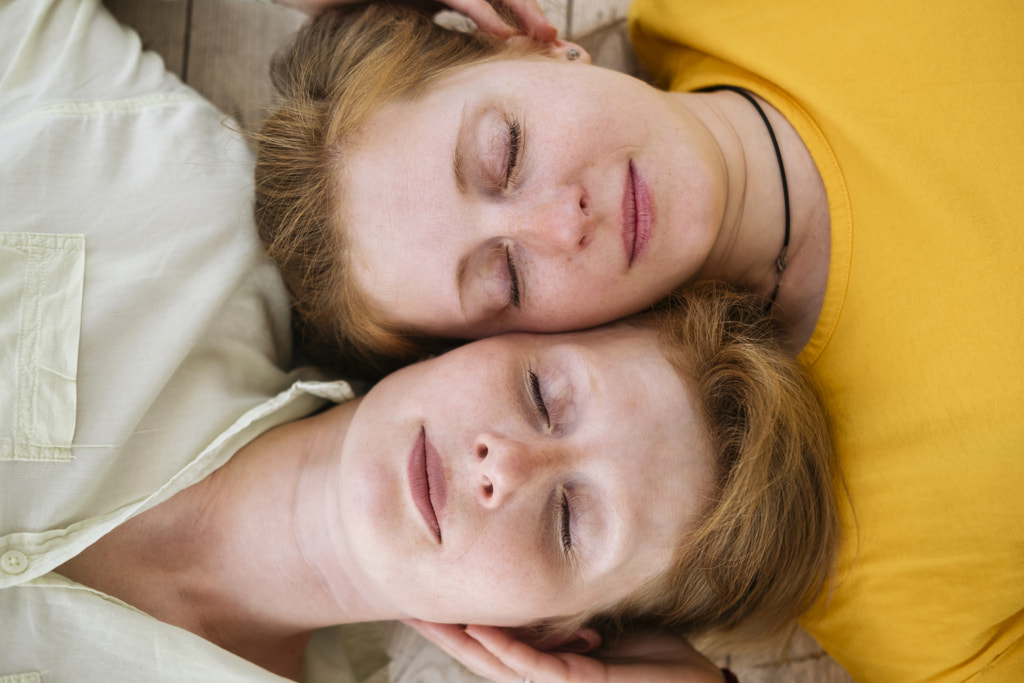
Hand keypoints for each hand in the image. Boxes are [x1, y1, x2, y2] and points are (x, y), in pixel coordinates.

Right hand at [276, 0, 557, 40]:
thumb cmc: (329, 8)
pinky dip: (482, 11)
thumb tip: (436, 106)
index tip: (543, 56)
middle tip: (560, 48)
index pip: (485, 11)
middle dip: (529, 18)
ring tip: (543, 39)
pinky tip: (501, 33)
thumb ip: (416, 57)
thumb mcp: (382, 37)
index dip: (515, 29)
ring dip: (519, 12)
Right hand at [404, 619, 725, 682]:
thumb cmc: (654, 656)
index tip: (425, 591)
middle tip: (404, 601)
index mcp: (547, 661)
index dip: (456, 619)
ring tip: (425, 612)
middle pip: (480, 652)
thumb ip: (570, 611)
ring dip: (459, 636)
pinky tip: (478, 628)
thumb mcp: (603, 621)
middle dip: (442, 627)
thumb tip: (546, 584)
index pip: (491, 639)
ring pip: (495, 660)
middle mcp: (543, 675)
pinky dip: (503, 645)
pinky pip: (531, 664)